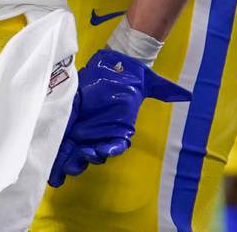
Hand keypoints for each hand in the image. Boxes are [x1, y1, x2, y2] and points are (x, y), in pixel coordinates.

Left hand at [48, 48, 190, 186]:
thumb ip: (165, 91)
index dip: (108, 150)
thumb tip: (186, 96)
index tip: (102, 150)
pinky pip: (62, 143)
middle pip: (91, 154)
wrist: (111, 64)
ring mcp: (83, 130)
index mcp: (117, 130)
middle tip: (77, 159)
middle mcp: (100, 134)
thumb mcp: (148, 82)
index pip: (113, 146)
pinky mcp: (68, 123)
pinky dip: (56, 154)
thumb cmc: (128, 77)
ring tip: (57, 171)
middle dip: (83, 160)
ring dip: (66, 163)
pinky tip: (49, 164)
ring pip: (74, 153)